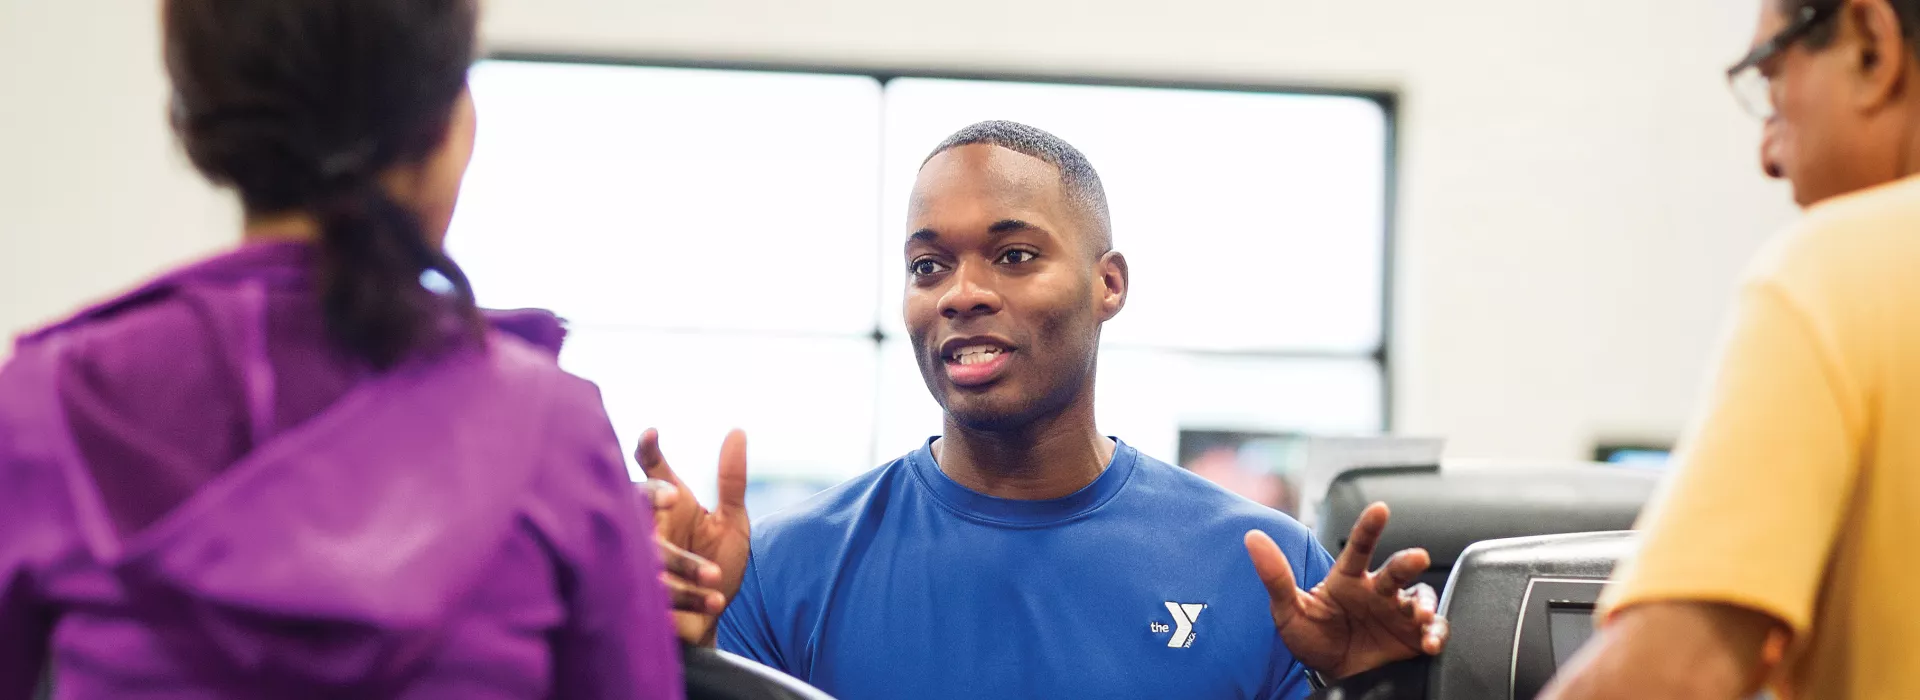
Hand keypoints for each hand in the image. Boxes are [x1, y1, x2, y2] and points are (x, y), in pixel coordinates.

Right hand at [636, 428, 749, 646]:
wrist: (711, 618)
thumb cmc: (719, 564)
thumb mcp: (733, 522)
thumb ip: (732, 480)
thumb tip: (737, 431)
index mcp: (670, 505)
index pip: (653, 472)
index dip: (647, 451)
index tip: (651, 434)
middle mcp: (649, 527)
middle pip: (634, 501)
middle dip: (649, 495)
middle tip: (674, 496)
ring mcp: (642, 560)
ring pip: (650, 551)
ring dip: (683, 563)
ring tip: (715, 576)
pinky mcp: (643, 595)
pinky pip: (660, 591)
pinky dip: (690, 596)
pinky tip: (715, 601)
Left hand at [1245, 502, 1447, 678]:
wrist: (1330, 677)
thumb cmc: (1312, 638)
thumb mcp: (1288, 611)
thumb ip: (1274, 577)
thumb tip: (1252, 538)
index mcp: (1348, 579)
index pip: (1358, 548)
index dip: (1368, 528)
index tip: (1379, 508)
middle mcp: (1377, 591)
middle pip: (1396, 570)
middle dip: (1407, 562)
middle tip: (1416, 556)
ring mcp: (1397, 612)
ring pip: (1419, 597)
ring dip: (1424, 603)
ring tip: (1420, 615)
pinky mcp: (1413, 636)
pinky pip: (1433, 629)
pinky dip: (1436, 633)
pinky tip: (1431, 641)